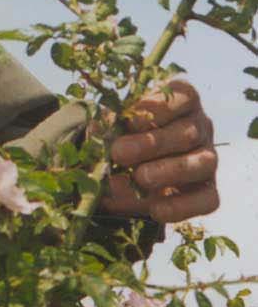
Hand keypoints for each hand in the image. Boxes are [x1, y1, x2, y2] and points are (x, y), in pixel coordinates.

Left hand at [100, 78, 218, 224]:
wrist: (126, 172)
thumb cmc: (122, 135)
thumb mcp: (113, 125)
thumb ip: (109, 127)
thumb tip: (98, 131)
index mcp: (182, 100)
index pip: (182, 96)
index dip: (156, 108)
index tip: (127, 122)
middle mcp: (200, 127)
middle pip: (188, 133)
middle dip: (152, 144)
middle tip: (119, 154)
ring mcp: (207, 159)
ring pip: (203, 163)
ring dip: (169, 172)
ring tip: (139, 179)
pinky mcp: (208, 190)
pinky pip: (207, 200)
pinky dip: (182, 206)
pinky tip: (155, 210)